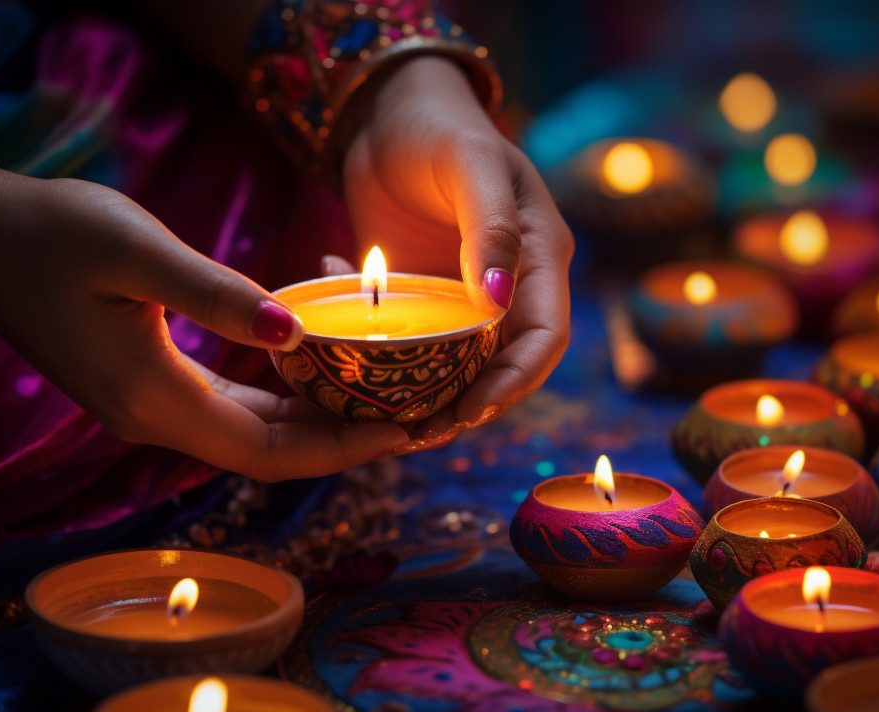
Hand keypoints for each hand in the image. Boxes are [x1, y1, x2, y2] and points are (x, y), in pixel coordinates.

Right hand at [0, 138, 408, 480]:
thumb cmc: (49, 234)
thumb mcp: (137, 251)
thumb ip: (217, 297)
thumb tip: (296, 332)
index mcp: (158, 401)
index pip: (272, 453)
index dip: (343, 449)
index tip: (407, 430)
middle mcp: (155, 419)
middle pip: (270, 452)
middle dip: (343, 439)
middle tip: (414, 410)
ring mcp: (147, 405)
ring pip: (252, 431)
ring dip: (314, 418)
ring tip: (382, 391)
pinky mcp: (144, 382)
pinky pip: (229, 406)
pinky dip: (278, 395)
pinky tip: (315, 364)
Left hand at [342, 56, 573, 445]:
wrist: (386, 110)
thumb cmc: (439, 124)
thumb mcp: (470, 166)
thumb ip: (489, 229)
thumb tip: (498, 303)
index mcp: (539, 256)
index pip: (545, 337)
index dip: (516, 382)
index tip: (472, 410)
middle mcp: (508, 285)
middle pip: (504, 365)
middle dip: (470, 405)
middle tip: (419, 434)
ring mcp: (462, 296)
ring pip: (456, 365)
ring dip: (424, 395)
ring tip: (382, 420)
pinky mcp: (419, 299)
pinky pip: (407, 339)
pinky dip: (377, 347)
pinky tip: (332, 333)